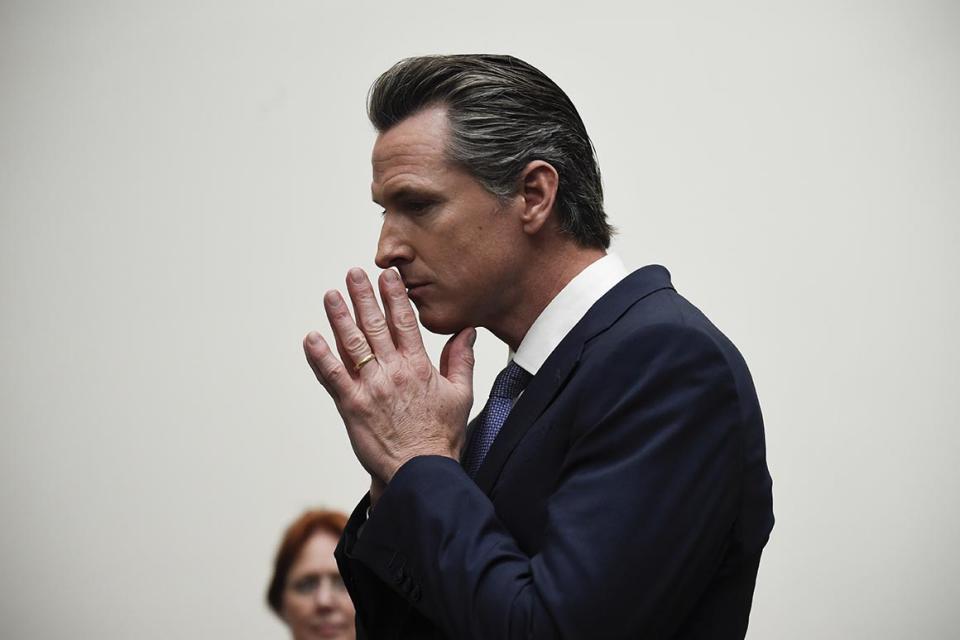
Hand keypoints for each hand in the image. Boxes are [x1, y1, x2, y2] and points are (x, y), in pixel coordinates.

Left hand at [303, 267, 475, 485]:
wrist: (421, 471)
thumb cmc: (441, 435)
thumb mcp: (461, 394)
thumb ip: (462, 360)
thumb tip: (466, 331)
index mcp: (419, 367)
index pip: (405, 323)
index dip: (395, 296)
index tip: (387, 275)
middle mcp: (394, 373)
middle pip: (376, 327)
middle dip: (364, 297)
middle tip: (354, 274)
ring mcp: (371, 389)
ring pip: (352, 346)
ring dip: (340, 318)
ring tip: (331, 296)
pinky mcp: (352, 406)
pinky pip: (333, 377)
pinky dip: (320, 357)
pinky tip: (311, 338)